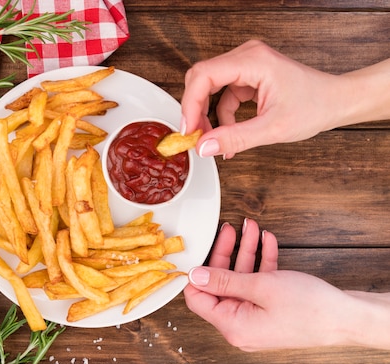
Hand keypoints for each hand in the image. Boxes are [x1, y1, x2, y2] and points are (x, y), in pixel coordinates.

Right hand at [181, 40, 346, 158]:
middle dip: (195, 109)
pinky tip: (228, 133)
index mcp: (253, 61)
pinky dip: (221, 115)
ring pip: (209, 88)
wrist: (336, 101)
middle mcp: (247, 56)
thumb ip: (235, 138)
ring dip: (208, 115)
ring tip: (215, 139)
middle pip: (202, 79)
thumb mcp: (272, 129)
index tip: (188, 129)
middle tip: (196, 136)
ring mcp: (247, 64)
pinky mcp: (248, 75)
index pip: (204, 76)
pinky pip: (223, 95)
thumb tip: (204, 146)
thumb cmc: (315, 106)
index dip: (190, 104)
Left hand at [183, 219, 357, 350]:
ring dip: (247, 251)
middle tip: (229, 229)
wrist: (349, 318)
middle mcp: (241, 325)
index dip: (196, 273)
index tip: (198, 249)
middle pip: (221, 284)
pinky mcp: (272, 310)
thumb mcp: (260, 287)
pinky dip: (262, 262)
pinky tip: (268, 241)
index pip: (198, 299)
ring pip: (242, 279)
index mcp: (232, 326)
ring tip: (251, 226)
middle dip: (227, 253)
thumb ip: (224, 280)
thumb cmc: (310, 308)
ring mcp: (257, 317)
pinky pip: (259, 283)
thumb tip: (195, 275)